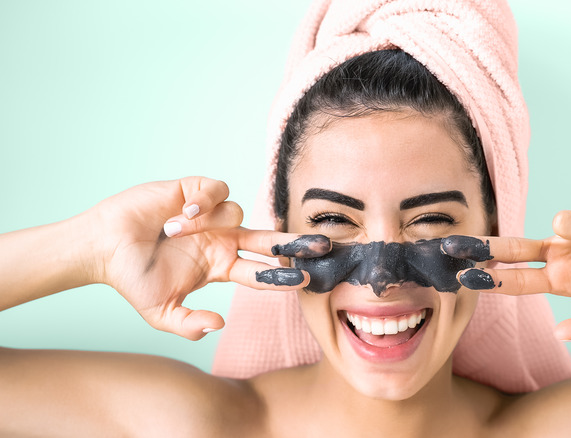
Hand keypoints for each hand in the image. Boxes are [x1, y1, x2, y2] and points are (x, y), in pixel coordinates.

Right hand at [86, 177, 329, 339]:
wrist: (104, 248)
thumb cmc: (132, 279)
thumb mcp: (161, 312)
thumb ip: (189, 325)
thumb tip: (220, 325)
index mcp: (221, 266)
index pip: (261, 272)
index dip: (282, 277)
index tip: (305, 281)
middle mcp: (223, 240)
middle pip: (269, 240)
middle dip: (295, 243)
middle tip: (321, 246)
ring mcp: (211, 216)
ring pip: (237, 214)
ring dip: (208, 224)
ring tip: (173, 230)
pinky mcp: (196, 191)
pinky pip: (217, 191)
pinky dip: (204, 202)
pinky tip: (181, 214)